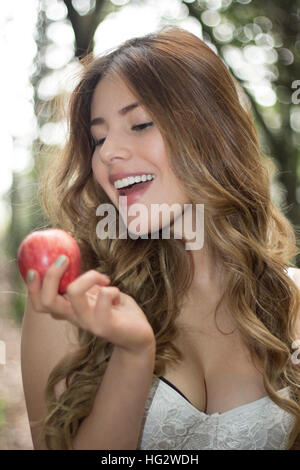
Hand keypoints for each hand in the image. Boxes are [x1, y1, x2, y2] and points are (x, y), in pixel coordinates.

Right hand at [26, 256, 155, 354]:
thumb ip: (85, 284)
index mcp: (69, 310)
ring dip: (88, 276)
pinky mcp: (106, 325)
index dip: (32, 288)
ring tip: (103, 278)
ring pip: (73, 293)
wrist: (138, 336)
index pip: (40, 303)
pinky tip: (118, 295)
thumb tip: (72, 259)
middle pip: (47, 301)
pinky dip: (112, 289)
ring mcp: (89, 323)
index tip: (34, 268)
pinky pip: (104, 297)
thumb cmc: (117, 309)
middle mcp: (75, 317)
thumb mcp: (97, 294)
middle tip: (64, 259)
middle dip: (51, 276)